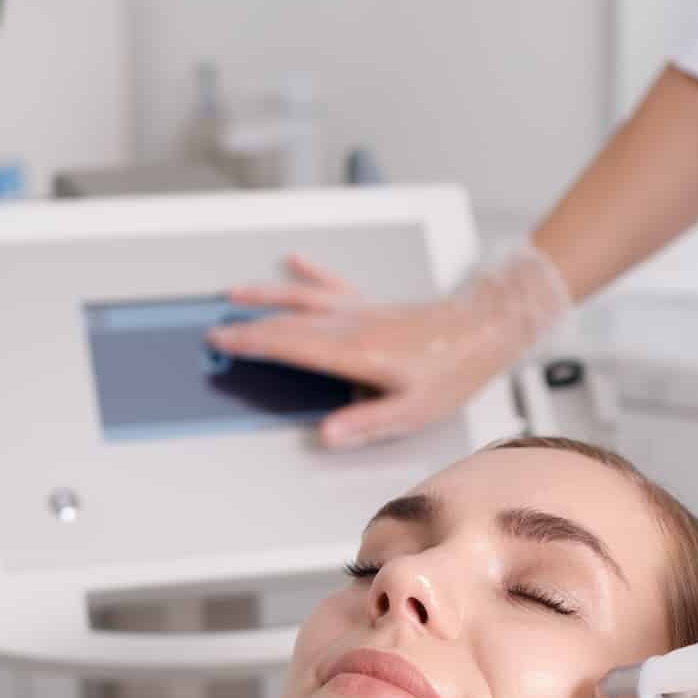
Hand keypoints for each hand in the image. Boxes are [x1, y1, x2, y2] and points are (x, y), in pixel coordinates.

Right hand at [207, 243, 571, 449]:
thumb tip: (325, 435)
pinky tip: (295, 262)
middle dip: (247, 325)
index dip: (253, 343)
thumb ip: (365, 423)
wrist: (483, 330)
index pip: (291, 347)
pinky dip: (311, 274)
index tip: (224, 342)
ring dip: (267, 295)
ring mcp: (361, 312)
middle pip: (288, 323)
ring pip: (303, 299)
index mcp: (355, 353)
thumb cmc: (452, 372)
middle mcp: (352, 326)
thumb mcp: (412, 412)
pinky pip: (335, 286)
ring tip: (235, 293)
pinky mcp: (373, 306)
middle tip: (214, 330)